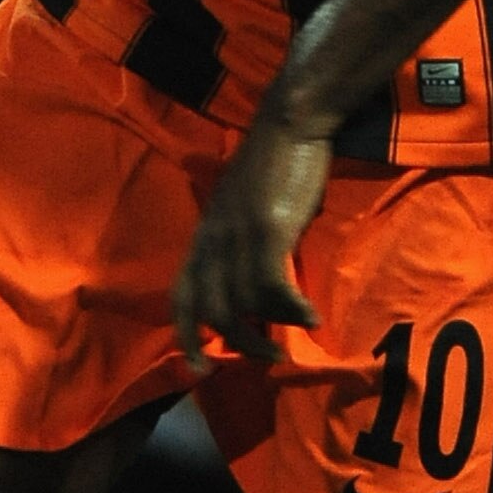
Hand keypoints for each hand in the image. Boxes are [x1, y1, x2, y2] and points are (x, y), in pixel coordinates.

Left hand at [173, 99, 332, 372]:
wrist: (289, 123)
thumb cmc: (272, 164)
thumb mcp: (243, 209)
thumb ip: (240, 245)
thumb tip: (257, 288)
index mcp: (204, 235)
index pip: (182, 295)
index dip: (187, 337)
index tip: (200, 369)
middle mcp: (214, 240)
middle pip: (213, 310)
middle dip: (238, 342)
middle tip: (266, 356)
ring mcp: (239, 235)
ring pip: (242, 305)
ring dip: (268, 331)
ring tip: (293, 337)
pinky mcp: (268, 228)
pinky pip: (272, 287)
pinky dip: (290, 310)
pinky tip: (310, 317)